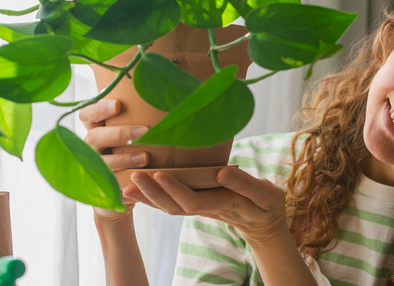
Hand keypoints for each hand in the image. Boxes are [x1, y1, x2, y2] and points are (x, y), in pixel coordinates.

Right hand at [79, 99, 149, 220]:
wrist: (124, 192)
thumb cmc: (131, 153)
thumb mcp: (130, 134)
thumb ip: (136, 116)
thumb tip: (162, 92)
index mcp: (95, 130)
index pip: (87, 115)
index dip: (99, 109)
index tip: (118, 104)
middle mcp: (90, 147)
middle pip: (94, 136)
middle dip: (119, 133)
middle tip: (144, 131)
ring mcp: (94, 167)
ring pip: (102, 161)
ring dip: (124, 159)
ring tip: (145, 157)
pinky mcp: (102, 187)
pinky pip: (110, 183)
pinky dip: (125, 179)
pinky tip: (140, 176)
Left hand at [126, 166, 288, 244]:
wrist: (264, 222)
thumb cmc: (266, 204)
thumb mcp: (265, 194)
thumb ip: (244, 183)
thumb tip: (222, 171)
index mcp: (223, 203)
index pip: (193, 200)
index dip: (174, 190)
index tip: (158, 174)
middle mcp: (207, 209)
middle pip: (174, 207)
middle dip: (152, 193)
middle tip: (133, 176)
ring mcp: (200, 209)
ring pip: (170, 207)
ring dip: (148, 197)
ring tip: (128, 184)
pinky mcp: (197, 205)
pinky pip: (172, 204)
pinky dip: (153, 198)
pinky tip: (139, 189)